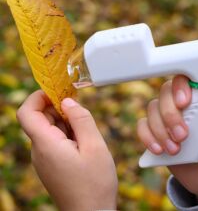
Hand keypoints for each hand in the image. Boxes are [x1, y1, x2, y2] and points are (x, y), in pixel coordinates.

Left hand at [16, 90, 117, 210]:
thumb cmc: (95, 183)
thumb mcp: (95, 146)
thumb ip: (81, 119)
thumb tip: (68, 101)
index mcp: (46, 145)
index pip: (27, 113)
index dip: (38, 96)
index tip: (58, 91)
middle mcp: (39, 151)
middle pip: (40, 118)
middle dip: (58, 107)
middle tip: (81, 108)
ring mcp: (44, 159)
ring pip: (49, 129)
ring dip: (65, 121)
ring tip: (87, 130)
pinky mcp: (51, 164)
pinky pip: (54, 140)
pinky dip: (67, 133)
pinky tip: (84, 141)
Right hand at [137, 76, 197, 201]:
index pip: (185, 79)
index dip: (180, 86)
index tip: (185, 101)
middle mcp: (183, 105)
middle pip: (165, 93)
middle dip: (170, 114)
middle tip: (183, 134)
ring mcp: (167, 118)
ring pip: (152, 109)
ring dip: (159, 129)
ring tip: (175, 149)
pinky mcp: (157, 133)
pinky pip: (143, 127)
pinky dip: (147, 137)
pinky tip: (159, 150)